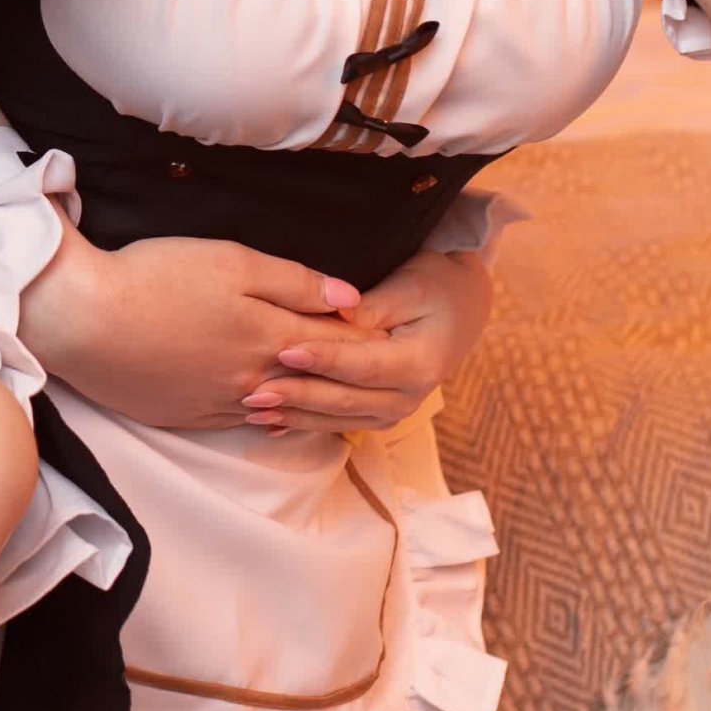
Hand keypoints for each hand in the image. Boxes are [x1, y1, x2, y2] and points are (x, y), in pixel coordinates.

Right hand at [22, 227, 363, 428]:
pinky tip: (269, 406)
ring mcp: (219, 402)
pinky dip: (264, 412)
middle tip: (376, 367)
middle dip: (345, 372)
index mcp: (268, 334)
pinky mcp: (187, 415)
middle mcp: (252, 377)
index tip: (391, 331)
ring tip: (332, 391)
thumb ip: (294, 281)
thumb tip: (352, 299)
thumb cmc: (154, 277)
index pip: (335, 341)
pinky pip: (239, 419)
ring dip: (308, 399)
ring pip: (280, 405)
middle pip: (313, 379)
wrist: (81, 321)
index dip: (364, 335)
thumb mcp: (230, 260)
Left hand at [239, 248, 491, 437]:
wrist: (458, 308)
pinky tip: (269, 424)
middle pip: (346, 400)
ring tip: (251, 408)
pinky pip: (336, 424)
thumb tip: (335, 314)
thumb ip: (371, 306)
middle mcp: (409, 396)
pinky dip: (302, 422)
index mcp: (420, 363)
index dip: (324, 360)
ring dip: (293, 415)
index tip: (285, 351)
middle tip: (254, 390)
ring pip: (337, 419)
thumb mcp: (408, 286)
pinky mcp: (377, 415)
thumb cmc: (432, 286)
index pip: (364, 365)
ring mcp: (393, 411)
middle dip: (297, 396)